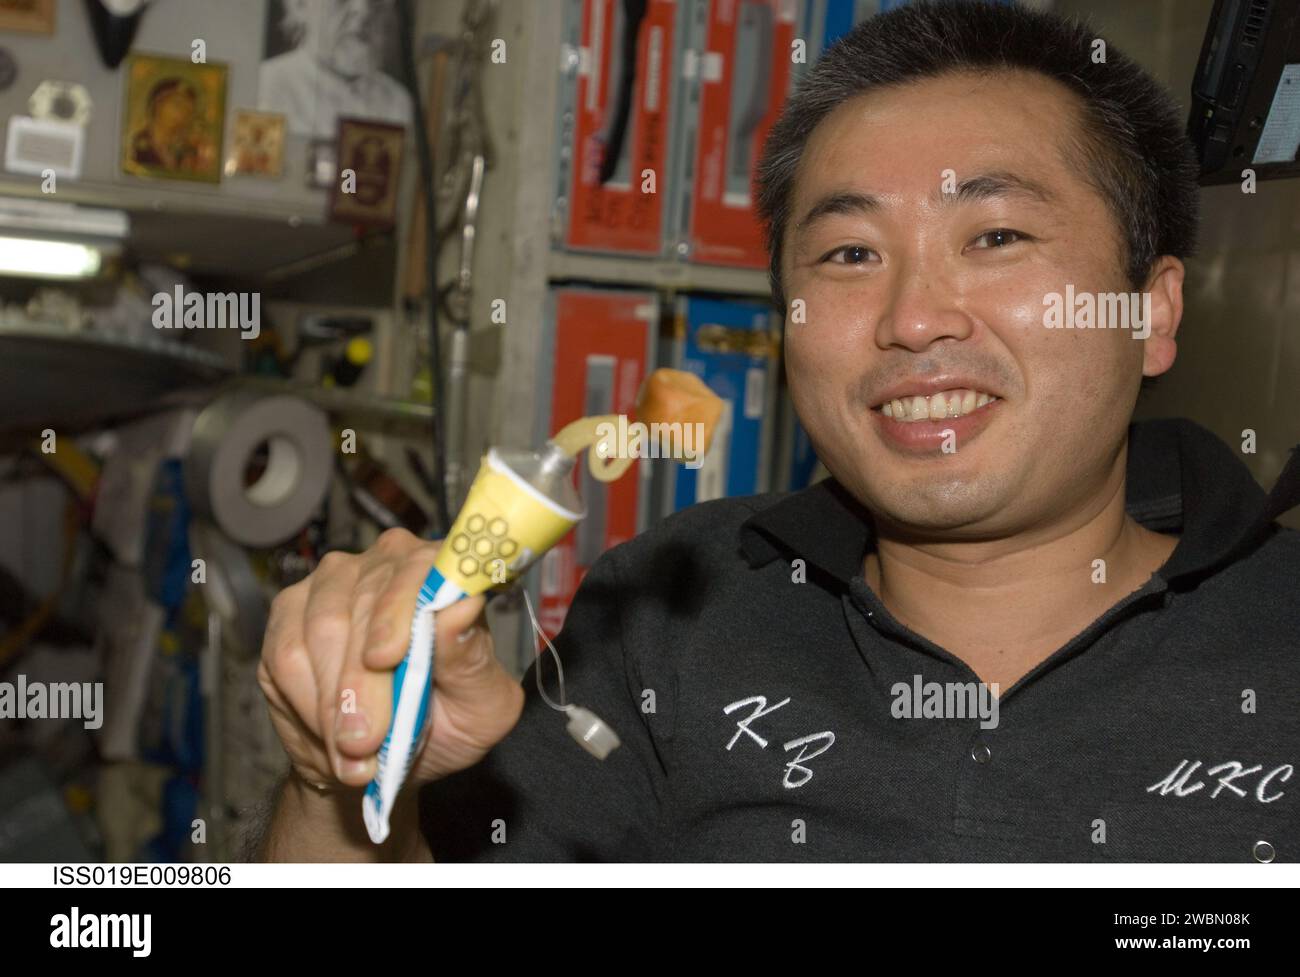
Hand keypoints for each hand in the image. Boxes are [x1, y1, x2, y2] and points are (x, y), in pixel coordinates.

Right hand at [257, 528, 523, 793]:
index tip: (385, 659)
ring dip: (332, 701)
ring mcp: (331, 585)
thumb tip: (464, 605)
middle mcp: (384, 565)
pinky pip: (283, 655)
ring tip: (353, 751)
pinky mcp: (289, 615)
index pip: (417, 568)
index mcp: (441, 573)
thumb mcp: (482, 705)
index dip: (397, 611)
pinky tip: (328, 735)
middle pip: (360, 605)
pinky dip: (305, 703)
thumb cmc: (448, 721)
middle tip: (365, 741)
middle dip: (360, 681)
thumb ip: (471, 657)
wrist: (393, 757)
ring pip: (318, 632)